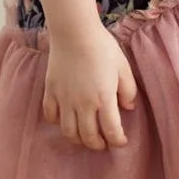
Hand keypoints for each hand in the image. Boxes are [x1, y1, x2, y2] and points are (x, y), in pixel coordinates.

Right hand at [43, 24, 138, 150]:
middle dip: (98, 144)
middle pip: (89, 136)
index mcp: (104, 99)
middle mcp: (83, 105)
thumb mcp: (123, 67)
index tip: (121, 141)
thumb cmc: (103, 47)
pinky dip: (57, 123)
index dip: (117, 140)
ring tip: (85, 137)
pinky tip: (65, 120)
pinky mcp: (50, 92)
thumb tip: (128, 108)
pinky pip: (51, 116)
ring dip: (78, 139)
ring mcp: (64, 100)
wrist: (75, 33)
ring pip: (69, 131)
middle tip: (103, 143)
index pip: (111, 131)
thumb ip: (128, 90)